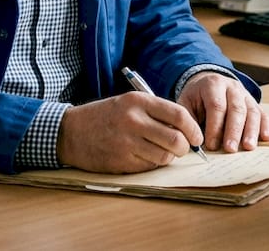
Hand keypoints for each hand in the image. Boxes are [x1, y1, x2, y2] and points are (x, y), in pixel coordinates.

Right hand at [56, 92, 203, 172]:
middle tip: (181, 148)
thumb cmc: (106, 116)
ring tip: (159, 150)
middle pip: (176, 139)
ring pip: (164, 156)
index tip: (197, 137)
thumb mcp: (130, 103)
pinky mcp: (120, 161)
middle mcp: (133, 120)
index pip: (179, 115)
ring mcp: (126, 142)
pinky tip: (141, 155)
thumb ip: (157, 113)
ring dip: (167, 157)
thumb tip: (187, 130)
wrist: (71, 131)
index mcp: (139, 101)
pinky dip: (151, 163)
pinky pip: (148, 166)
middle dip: (184, 147)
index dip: (193, 129)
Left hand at [177, 71, 268, 152]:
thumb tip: (193, 143)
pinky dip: (265, 126)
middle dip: (234, 131)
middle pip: (236, 109)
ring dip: (251, 131)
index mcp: (213, 85)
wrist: (208, 82)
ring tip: (248, 147)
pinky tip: (266, 137)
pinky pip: (262, 113)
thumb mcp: (186, 104)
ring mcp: (245, 94)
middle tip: (230, 149)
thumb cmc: (196, 98)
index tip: (211, 145)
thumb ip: (188, 121)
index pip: (216, 106)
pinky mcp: (253, 103)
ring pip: (252, 112)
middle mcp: (232, 87)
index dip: (215, 127)